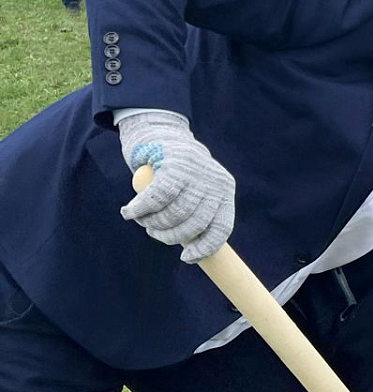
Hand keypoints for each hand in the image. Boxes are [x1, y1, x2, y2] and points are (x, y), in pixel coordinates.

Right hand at [117, 110, 235, 261]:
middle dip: (169, 235)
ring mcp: (196, 173)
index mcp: (224, 191)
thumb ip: (195, 214)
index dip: (205, 248)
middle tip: (153, 232)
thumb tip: (192, 250)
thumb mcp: (195, 190)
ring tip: (142, 219)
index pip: (221, 228)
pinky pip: (155, 198)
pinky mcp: (173, 165)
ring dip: (152, 223)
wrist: (162, 133)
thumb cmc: (178, 172)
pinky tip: (129, 212)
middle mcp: (214, 182)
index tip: (186, 258)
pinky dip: (139, 209)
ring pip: (173, 214)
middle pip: (193, 225)